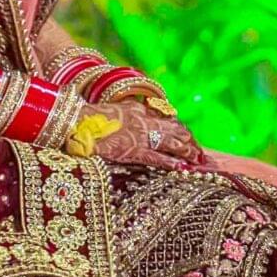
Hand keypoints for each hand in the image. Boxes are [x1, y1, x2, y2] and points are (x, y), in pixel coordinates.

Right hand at [93, 99, 208, 169]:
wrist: (75, 121)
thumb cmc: (87, 118)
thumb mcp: (110, 110)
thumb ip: (124, 114)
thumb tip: (130, 116)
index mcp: (137, 109)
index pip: (166, 117)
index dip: (179, 128)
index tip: (187, 136)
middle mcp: (143, 119)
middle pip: (174, 129)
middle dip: (189, 140)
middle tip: (200, 152)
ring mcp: (140, 135)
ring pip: (172, 142)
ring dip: (187, 150)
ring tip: (199, 160)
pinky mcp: (133, 150)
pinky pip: (157, 157)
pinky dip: (171, 162)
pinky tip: (182, 168)